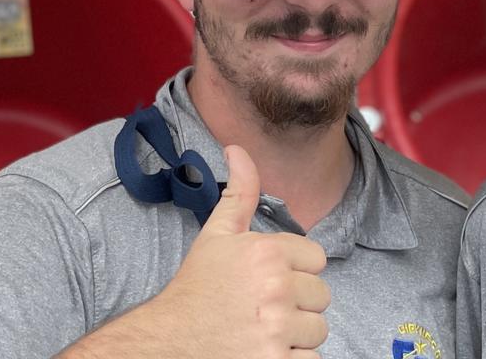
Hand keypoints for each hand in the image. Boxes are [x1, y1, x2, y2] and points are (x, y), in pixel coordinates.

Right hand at [154, 145, 330, 357]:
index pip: (316, 260)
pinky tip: (264, 352)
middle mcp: (277, 289)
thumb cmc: (194, 290)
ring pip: (318, 330)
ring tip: (262, 331)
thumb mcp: (216, 235)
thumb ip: (240, 192)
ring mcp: (278, 330)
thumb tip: (238, 148)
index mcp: (268, 253)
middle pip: (321, 297)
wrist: (165, 342)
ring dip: (296, 336)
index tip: (267, 281)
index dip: (294, 272)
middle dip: (297, 305)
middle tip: (261, 309)